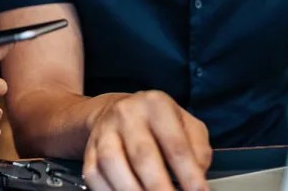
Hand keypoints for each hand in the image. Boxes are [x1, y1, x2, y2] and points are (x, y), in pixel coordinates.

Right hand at [82, 91, 211, 190]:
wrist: (118, 109)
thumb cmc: (159, 123)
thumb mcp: (187, 124)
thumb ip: (198, 150)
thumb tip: (197, 177)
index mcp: (156, 105)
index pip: (175, 144)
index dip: (188, 174)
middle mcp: (127, 114)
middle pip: (142, 155)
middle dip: (159, 187)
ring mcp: (104, 131)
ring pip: (112, 164)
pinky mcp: (89, 149)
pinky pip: (93, 175)